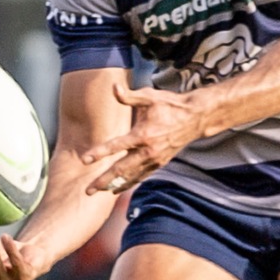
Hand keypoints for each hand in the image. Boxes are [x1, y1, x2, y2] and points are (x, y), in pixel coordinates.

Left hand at [81, 85, 208, 194]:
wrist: (195, 118)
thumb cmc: (170, 105)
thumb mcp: (150, 97)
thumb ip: (129, 96)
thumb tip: (113, 88)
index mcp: (143, 134)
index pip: (117, 146)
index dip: (100, 152)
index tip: (85, 159)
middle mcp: (148, 151)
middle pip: (121, 170)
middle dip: (103, 181)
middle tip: (88, 190)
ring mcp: (155, 160)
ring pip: (131, 177)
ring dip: (114, 186)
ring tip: (99, 192)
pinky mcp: (160, 163)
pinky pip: (141, 176)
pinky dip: (128, 184)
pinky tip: (116, 189)